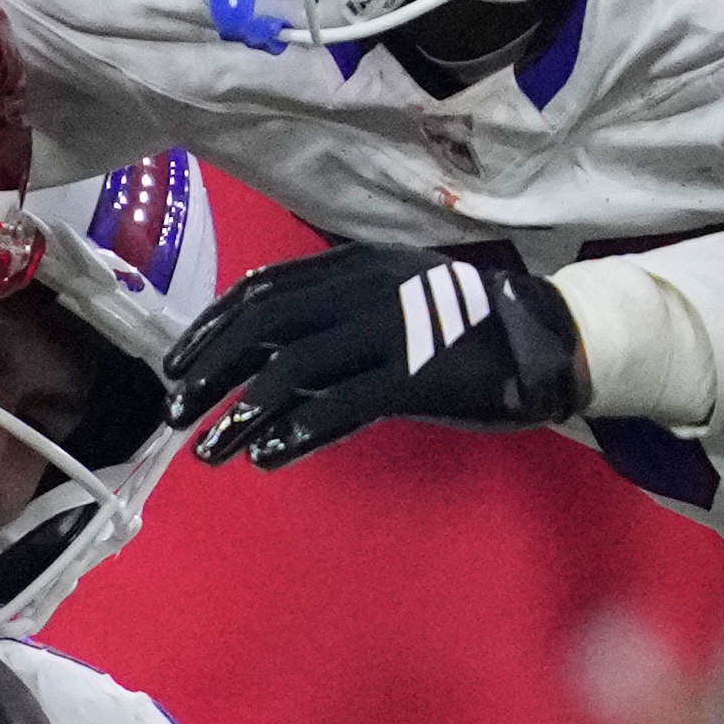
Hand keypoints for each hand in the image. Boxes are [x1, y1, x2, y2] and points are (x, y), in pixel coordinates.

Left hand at [166, 240, 590, 468]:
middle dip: (211, 368)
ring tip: (209, 451)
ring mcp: (392, 330)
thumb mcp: (395, 301)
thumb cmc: (464, 329)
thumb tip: (266, 362)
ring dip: (241, 413)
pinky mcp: (416, 376)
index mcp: (356, 265)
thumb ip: (335, 319)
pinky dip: (297, 432)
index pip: (263, 290)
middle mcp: (366, 287)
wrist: (548, 342)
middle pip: (265, 325)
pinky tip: (268, 457)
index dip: (212, 327)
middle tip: (176, 410)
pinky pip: (340, 406)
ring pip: (292, 370)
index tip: (178, 364)